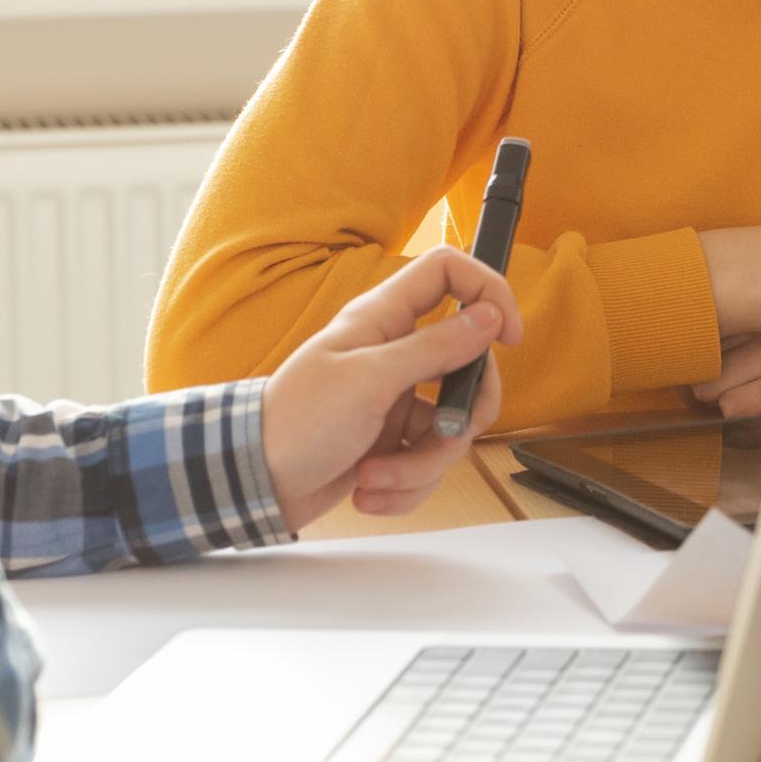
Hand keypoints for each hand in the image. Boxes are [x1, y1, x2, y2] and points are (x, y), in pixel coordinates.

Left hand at [259, 244, 524, 526]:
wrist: (252, 484)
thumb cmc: (295, 422)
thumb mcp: (370, 380)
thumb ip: (435, 347)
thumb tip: (488, 317)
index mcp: (384, 319)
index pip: (449, 273)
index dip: (488, 292)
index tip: (508, 335)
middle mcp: (395, 355)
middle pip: (469, 365)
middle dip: (465, 414)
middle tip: (447, 435)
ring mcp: (395, 401)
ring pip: (451, 427)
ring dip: (421, 464)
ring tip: (374, 473)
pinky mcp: (391, 442)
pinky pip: (428, 463)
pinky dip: (405, 485)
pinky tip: (366, 488)